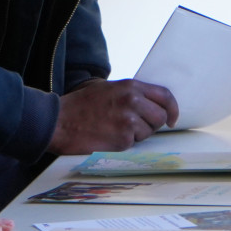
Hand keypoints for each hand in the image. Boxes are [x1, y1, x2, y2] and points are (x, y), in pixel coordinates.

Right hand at [49, 79, 179, 153]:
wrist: (59, 122)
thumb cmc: (79, 106)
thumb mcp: (105, 87)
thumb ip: (129, 92)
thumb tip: (149, 103)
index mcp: (130, 86)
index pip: (164, 95)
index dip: (172, 108)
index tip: (172, 119)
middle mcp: (132, 101)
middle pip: (160, 117)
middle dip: (152, 124)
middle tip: (136, 127)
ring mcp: (128, 120)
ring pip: (148, 132)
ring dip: (136, 135)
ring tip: (114, 129)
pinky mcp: (123, 139)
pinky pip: (134, 143)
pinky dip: (124, 143)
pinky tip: (108, 137)